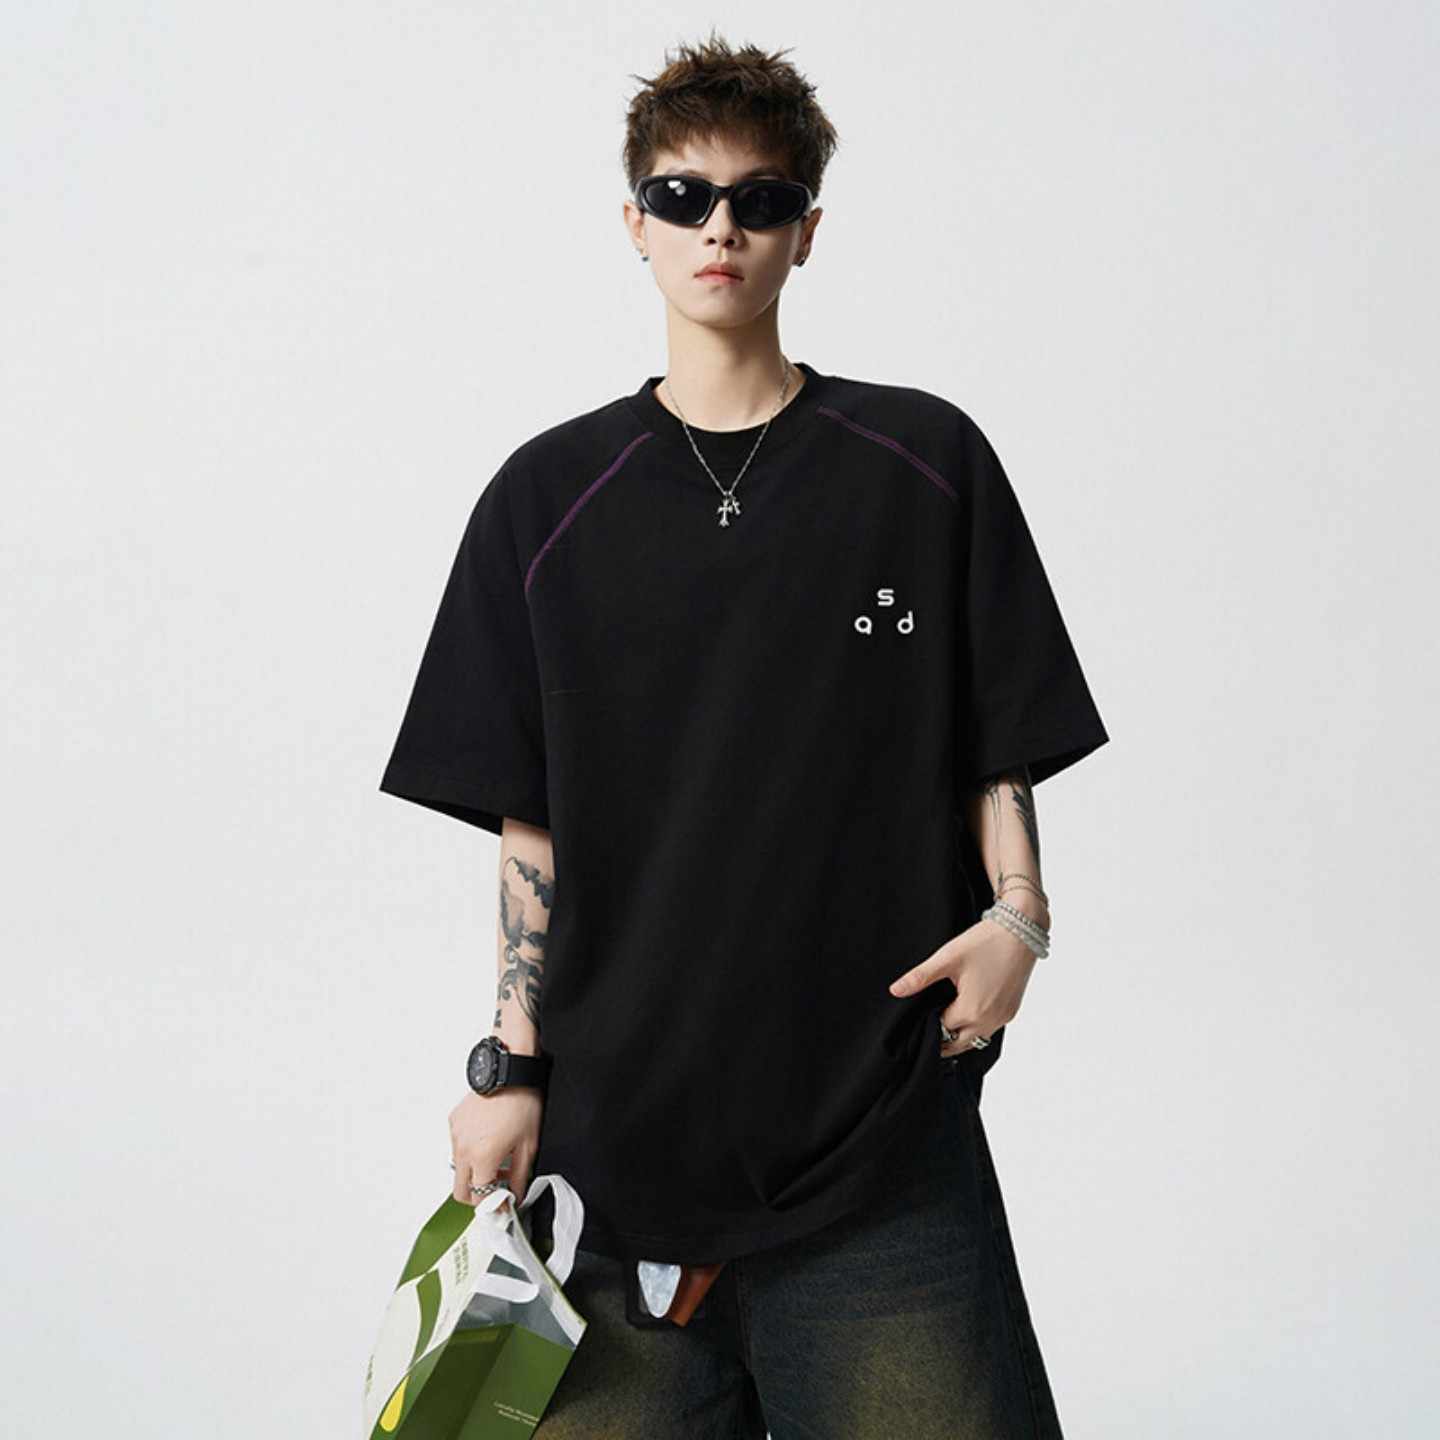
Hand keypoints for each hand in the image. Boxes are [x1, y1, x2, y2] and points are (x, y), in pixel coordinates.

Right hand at [448, 1087, 544, 1207]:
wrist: (510, 1072)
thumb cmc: (522, 1103)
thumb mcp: (528, 1146)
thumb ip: (519, 1178)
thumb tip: (515, 1197)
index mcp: (482, 1158)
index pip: (480, 1199)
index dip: (493, 1206)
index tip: (503, 1205)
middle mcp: (464, 1149)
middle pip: (460, 1191)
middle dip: (478, 1196)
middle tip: (497, 1187)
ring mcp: (456, 1135)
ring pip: (458, 1169)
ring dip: (474, 1172)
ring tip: (496, 1158)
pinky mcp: (454, 1122)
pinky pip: (457, 1146)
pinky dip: (470, 1151)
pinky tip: (488, 1138)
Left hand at [887, 916, 1038, 1057]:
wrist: (1021, 931)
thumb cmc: (986, 942)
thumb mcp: (947, 958)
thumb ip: (920, 977)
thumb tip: (895, 991)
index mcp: (971, 1012)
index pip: (942, 1031)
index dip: (928, 1024)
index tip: (919, 1017)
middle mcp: (989, 1021)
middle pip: (958, 1043)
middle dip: (943, 1038)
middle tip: (927, 1025)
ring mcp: (1003, 1017)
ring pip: (976, 1039)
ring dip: (960, 1034)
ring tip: (944, 1020)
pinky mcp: (1012, 1010)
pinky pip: (990, 1028)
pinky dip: (977, 1026)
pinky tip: (967, 1011)